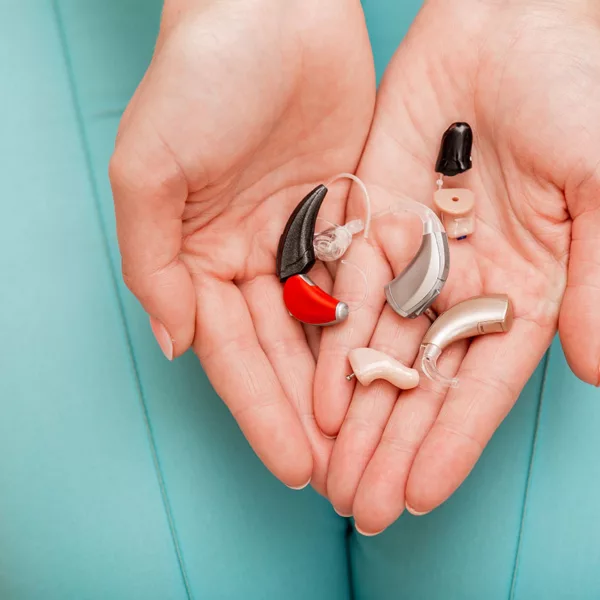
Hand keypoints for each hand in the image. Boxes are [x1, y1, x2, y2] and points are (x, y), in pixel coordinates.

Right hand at [109, 0, 374, 491]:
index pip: (232, 352)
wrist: (269, 9)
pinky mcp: (349, 215)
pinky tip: (394, 373)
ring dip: (345, 387)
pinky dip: (377, 328)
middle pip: (282, 353)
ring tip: (369, 444)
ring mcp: (304, 239)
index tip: (292, 463)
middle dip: (306, 415)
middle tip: (337, 475)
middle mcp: (252, 257)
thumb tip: (177, 344)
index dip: (260, 410)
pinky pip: (364, 283)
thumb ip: (154, 266)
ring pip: (327, 329)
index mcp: (200, 257)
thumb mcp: (147, 174)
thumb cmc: (200, 80)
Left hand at [316, 0, 599, 529]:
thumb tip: (593, 369)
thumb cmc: (582, 88)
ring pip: (381, 348)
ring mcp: (416, 252)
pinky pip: (350, 288)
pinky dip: (334, 339)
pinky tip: (318, 392)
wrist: (518, 18)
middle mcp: (466, 281)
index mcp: (527, 284)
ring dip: (357, 411)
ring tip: (331, 468)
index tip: (416, 496)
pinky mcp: (374, 216)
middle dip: (392, 445)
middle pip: (423, 381)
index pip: (481, 384)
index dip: (451, 443)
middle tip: (361, 505)